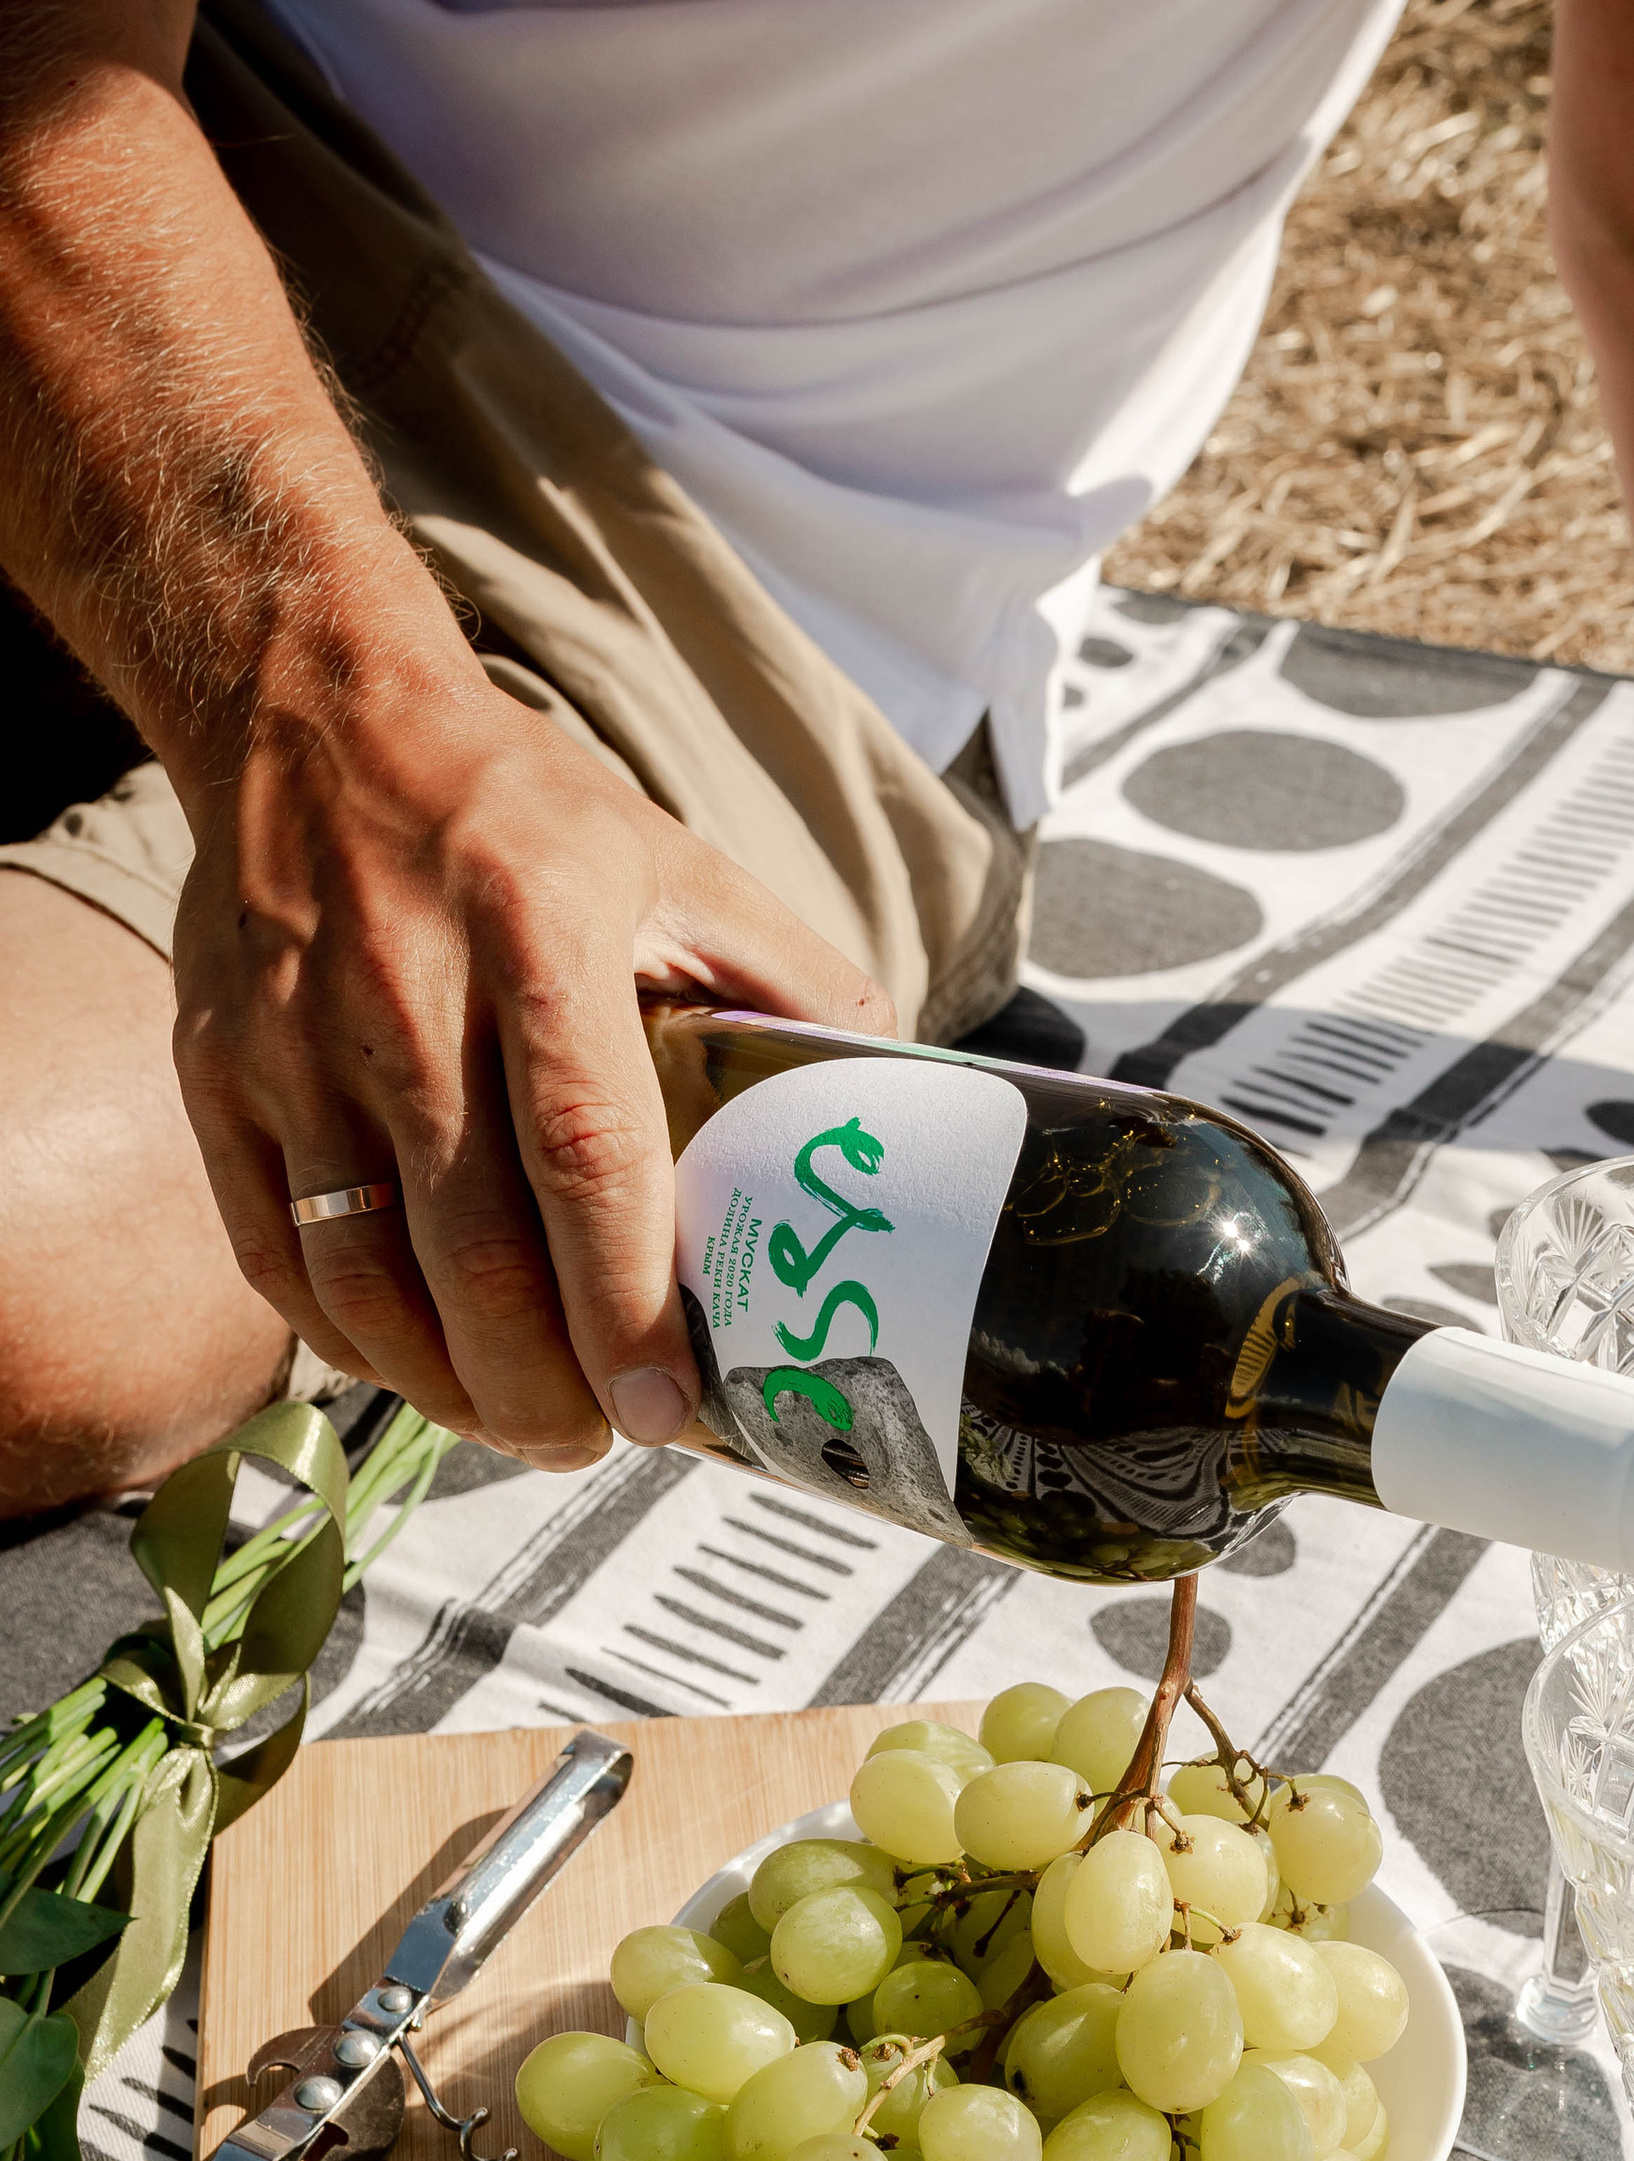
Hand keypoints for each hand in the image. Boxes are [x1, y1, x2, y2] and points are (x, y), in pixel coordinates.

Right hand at [170, 653, 892, 1463]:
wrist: (312, 718)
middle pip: (470, 1246)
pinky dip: (350, 1342)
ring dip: (446, 1386)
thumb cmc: (516, 811)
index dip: (625, 1302)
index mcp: (538, 925)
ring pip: (362, 1273)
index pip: (585, 1153)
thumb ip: (791, 980)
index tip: (668, 1405)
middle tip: (601, 1442)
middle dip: (542, 1384)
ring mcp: (293, 1042)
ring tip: (522, 1428)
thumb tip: (889, 1104)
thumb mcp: (676, 860)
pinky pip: (279, 1253)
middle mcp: (403, 991)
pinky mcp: (219, 1075)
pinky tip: (419, 1371)